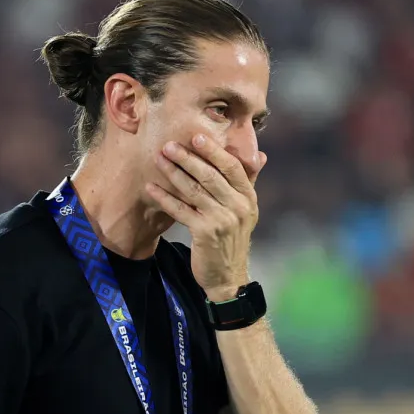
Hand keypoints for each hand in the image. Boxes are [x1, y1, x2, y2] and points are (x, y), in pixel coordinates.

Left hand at [146, 134, 267, 300]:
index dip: (214, 151)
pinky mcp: (205, 233)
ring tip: (158, 159)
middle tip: (170, 145)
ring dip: (174, 173)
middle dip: (189, 158)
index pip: (233, 167)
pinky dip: (165, 198)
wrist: (228, 277)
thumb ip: (249, 182)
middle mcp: (238, 207)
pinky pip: (181, 210)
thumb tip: (261, 155)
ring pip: (195, 190)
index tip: (197, 136)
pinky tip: (152, 188)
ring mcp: (222, 220)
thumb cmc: (232, 239)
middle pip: (211, 176)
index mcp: (248, 198)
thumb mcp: (245, 211)